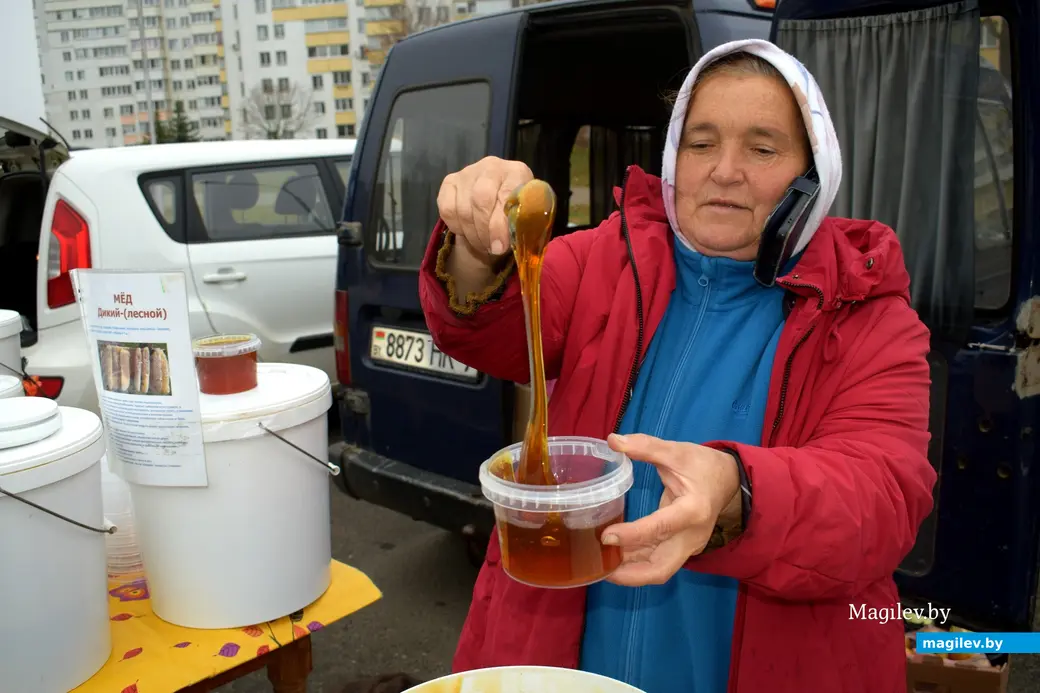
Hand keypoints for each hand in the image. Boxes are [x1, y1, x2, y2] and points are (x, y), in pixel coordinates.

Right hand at [437, 156, 533, 262]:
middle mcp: (491, 166)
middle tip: (491, 248)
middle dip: (485, 231)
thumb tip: (505, 244)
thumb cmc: (515, 213)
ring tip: (483, 245)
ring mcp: (468, 172)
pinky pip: (447, 209)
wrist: (498, 205)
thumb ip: (519, 226)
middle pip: (481, 199)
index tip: (500, 246)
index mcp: (517, 172)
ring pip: (463, 208)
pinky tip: (468, 233)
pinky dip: (457, 227)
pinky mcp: (450, 182)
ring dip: (472, 234)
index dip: (501, 224)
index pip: (506, 195)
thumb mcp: (524, 219)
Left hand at [602, 433, 741, 586]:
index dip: (632, 535)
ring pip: (657, 569)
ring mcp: (689, 546)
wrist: (729, 480)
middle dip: (630, 574)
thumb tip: (613, 440)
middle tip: (600, 568)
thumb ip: (646, 446)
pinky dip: (636, 564)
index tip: (606, 536)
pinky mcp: (682, 548)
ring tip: (600, 564)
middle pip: (661, 568)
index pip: (660, 528)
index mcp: (694, 510)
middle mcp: (692, 536)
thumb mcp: (676, 451)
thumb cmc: (703, 465)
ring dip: (629, 571)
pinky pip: (658, 561)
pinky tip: (613, 557)